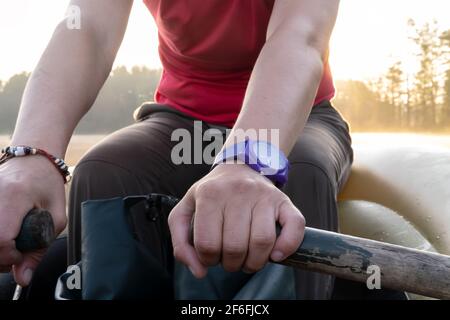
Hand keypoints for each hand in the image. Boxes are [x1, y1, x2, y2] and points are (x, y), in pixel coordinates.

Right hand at [0, 157, 66, 285]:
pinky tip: (4, 236)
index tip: (22, 255)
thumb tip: (22, 279)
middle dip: (0, 258)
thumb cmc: (47, 185)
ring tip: (10, 244)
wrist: (32, 160)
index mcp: (14, 196)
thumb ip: (40, 249)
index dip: (11, 256)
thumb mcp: (56, 216)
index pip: (2, 239)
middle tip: (15, 254)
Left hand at [168, 163, 304, 277]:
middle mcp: (237, 192)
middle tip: (229, 259)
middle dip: (231, 264)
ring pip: (262, 242)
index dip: (208, 259)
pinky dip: (287, 247)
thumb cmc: (211, 193)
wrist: (240, 164)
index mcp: (209, 194)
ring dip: (255, 263)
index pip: (207, 244)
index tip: (211, 255)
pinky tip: (275, 255)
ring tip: (248, 261)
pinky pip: (294, 226)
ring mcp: (263, 195)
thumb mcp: (186, 209)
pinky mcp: (283, 200)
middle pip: (235, 247)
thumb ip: (181, 242)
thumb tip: (200, 271)